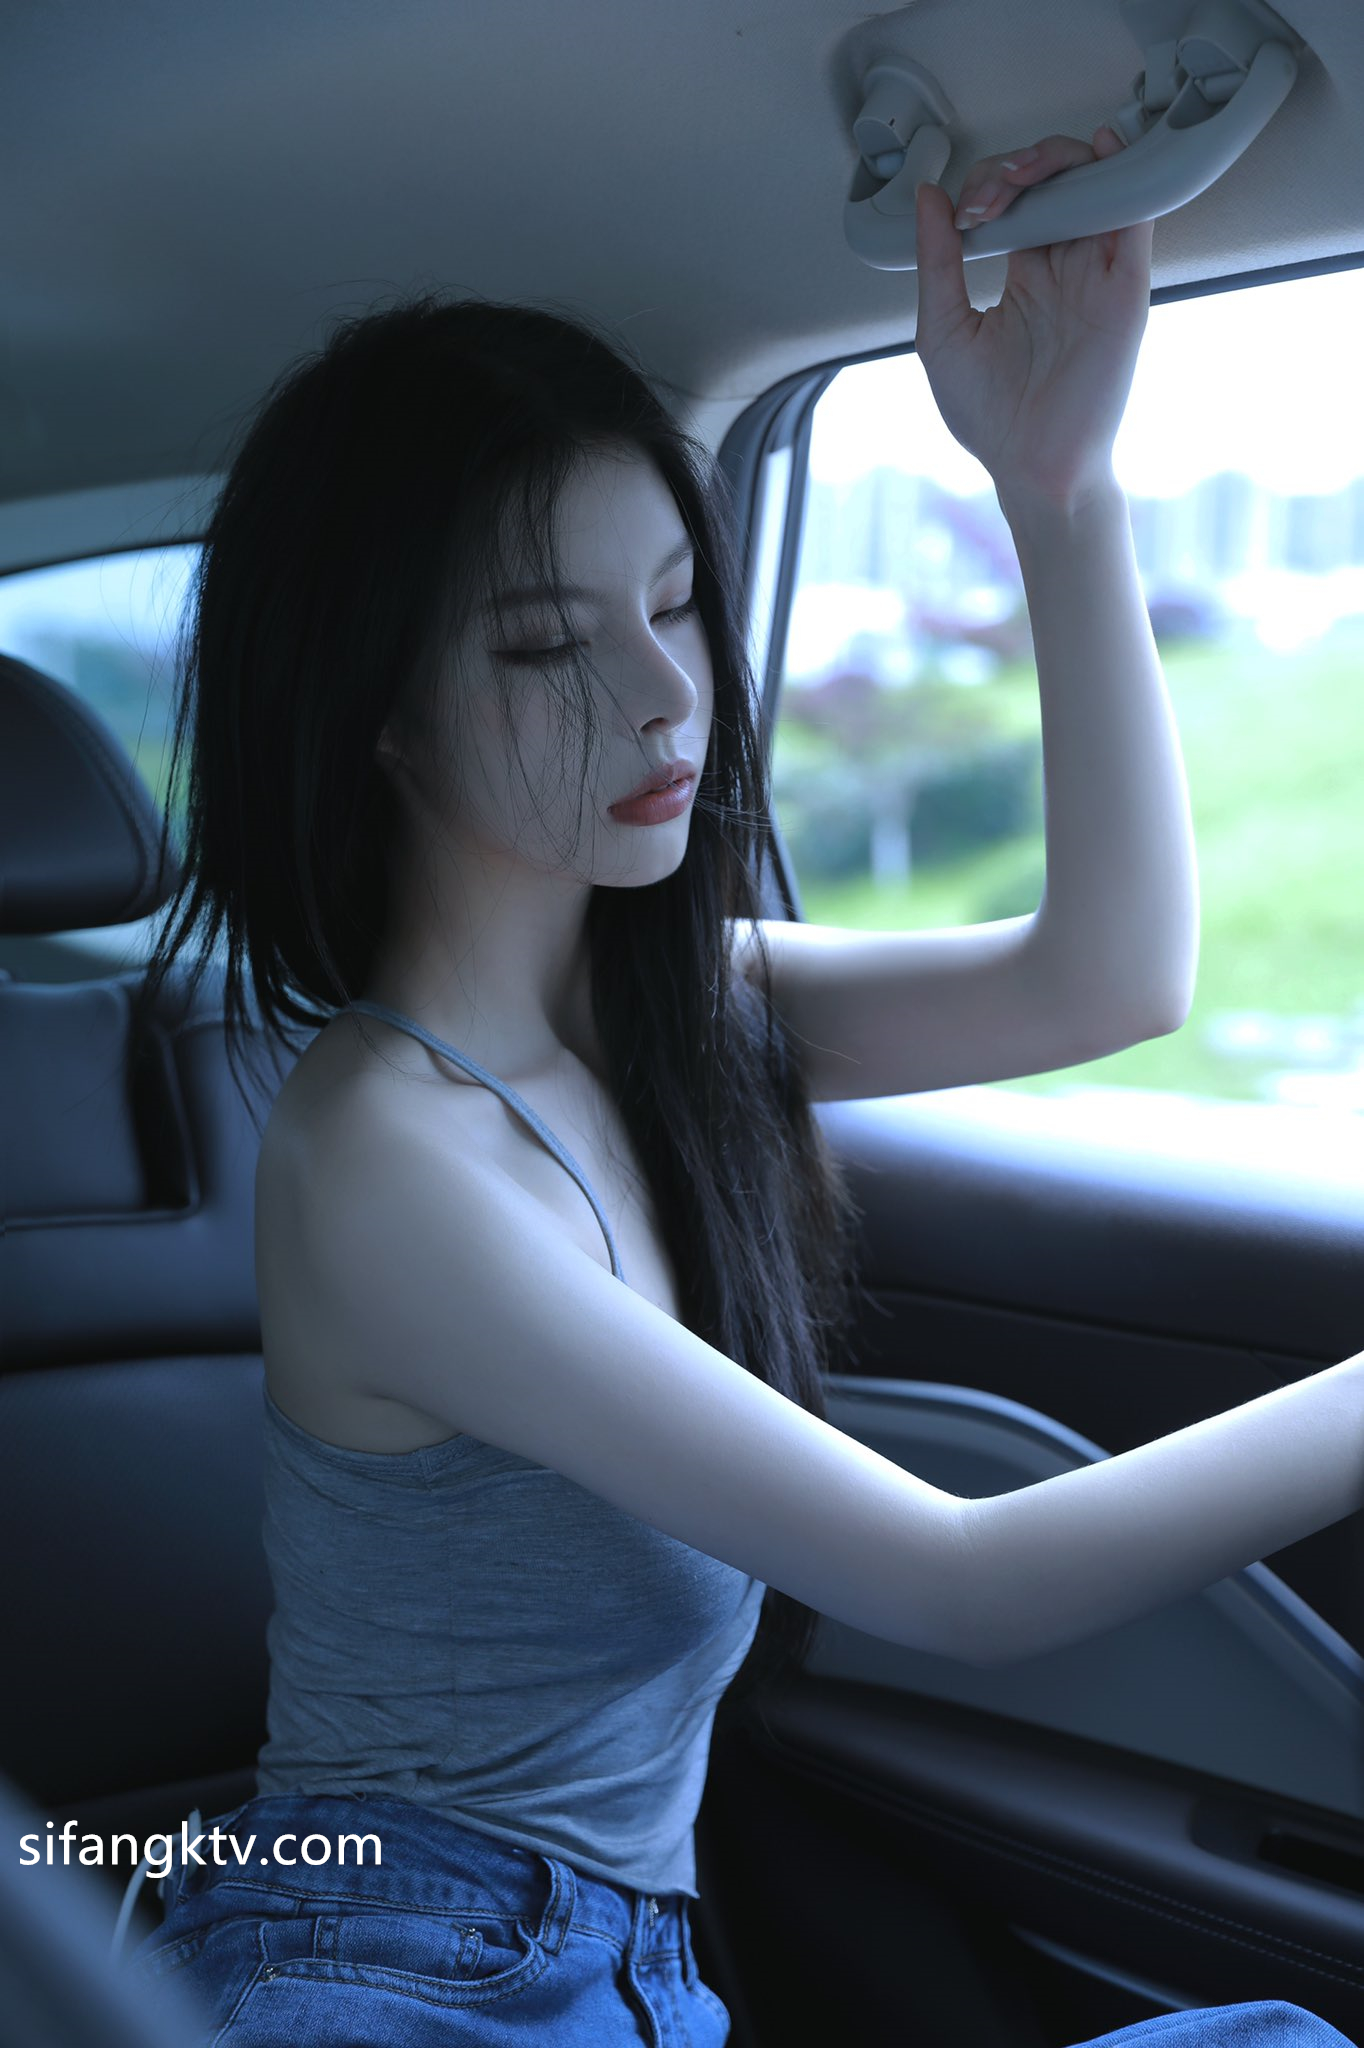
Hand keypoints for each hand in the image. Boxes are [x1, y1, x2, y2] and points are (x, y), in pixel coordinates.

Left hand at [912, 127, 1152, 509]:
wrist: (1032, 468)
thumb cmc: (990, 417)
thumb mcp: (943, 332)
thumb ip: (937, 264)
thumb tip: (929, 198)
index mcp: (1026, 275)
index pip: (1018, 201)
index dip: (988, 187)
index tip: (960, 215)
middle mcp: (1067, 268)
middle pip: (1058, 183)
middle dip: (1019, 168)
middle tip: (988, 196)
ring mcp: (1098, 276)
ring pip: (1094, 188)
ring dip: (1060, 162)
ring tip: (1022, 175)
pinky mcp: (1125, 291)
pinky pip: (1134, 220)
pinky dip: (1122, 178)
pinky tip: (1103, 151)